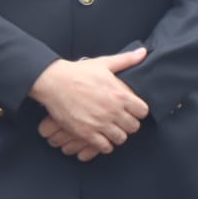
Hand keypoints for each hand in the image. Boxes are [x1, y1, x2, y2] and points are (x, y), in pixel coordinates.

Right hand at [29, 49, 148, 158]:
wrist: (54, 82)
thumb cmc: (79, 72)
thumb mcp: (105, 63)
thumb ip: (127, 60)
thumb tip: (143, 52)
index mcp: (120, 94)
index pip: (143, 111)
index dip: (139, 112)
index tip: (133, 111)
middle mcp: (112, 111)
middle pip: (133, 127)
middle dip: (129, 125)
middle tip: (122, 122)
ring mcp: (99, 123)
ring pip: (120, 138)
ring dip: (118, 136)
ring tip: (112, 130)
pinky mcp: (85, 132)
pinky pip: (104, 147)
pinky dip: (105, 145)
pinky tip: (101, 138)